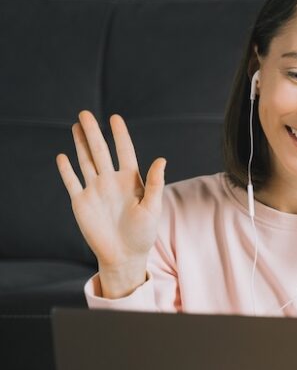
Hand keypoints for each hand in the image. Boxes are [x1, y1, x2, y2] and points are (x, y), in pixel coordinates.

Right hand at [55, 110, 166, 269]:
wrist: (124, 256)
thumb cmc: (143, 234)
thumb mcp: (152, 208)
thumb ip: (155, 183)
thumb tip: (161, 159)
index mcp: (130, 181)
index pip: (124, 152)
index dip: (119, 135)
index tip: (115, 118)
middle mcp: (111, 182)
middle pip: (100, 151)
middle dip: (93, 133)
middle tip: (85, 113)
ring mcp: (95, 191)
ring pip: (86, 162)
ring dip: (80, 145)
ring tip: (76, 126)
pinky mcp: (81, 203)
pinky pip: (72, 182)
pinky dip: (67, 170)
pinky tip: (62, 156)